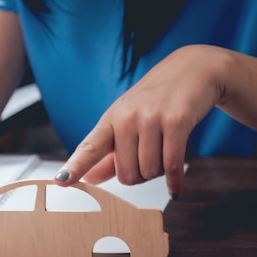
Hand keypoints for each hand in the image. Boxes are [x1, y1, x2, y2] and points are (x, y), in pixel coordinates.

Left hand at [55, 45, 229, 197]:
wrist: (195, 69)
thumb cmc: (158, 100)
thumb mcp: (129, 122)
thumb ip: (110, 154)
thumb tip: (90, 180)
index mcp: (111, 119)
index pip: (89, 148)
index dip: (75, 167)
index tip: (60, 181)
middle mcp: (127, 117)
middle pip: (127, 175)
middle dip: (141, 175)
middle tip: (151, 157)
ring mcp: (151, 118)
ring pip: (149, 172)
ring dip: (160, 173)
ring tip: (166, 152)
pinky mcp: (176, 121)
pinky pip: (171, 166)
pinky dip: (174, 181)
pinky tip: (175, 188)